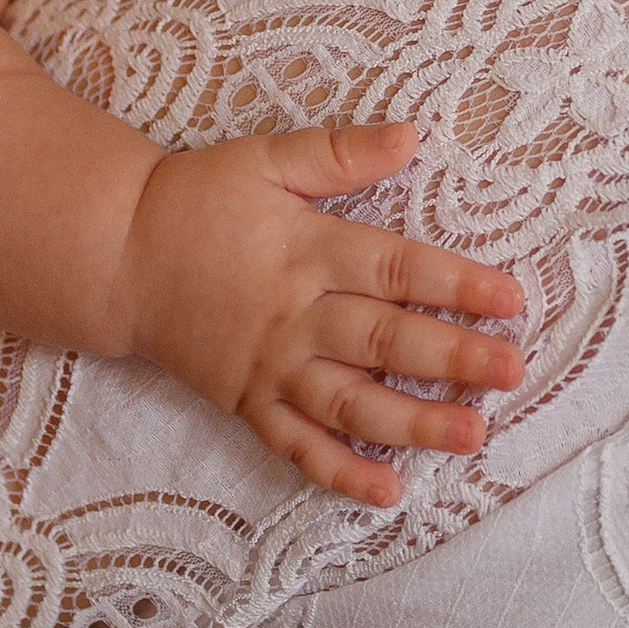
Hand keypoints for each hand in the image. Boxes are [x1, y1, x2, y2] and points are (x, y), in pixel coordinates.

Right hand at [116, 125, 525, 506]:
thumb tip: (413, 134)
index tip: (511, 299)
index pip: (396, 269)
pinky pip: (296, 446)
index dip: (456, 284)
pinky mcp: (246, 401)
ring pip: (350, 401)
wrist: (117, 256)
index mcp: (308, 249)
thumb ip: (340, 152)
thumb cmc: (196, 200)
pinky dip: (340, 473)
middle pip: (383, 339)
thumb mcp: (266, 158)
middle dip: (452, 357)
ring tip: (471, 435)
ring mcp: (270, 365)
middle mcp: (294, 314)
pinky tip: (389, 492)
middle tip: (511, 371)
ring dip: (412, 422)